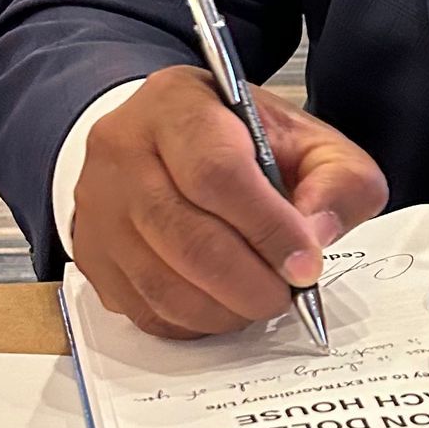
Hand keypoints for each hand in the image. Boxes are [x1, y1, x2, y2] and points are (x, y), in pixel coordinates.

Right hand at [72, 65, 386, 337]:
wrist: (168, 141)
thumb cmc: (238, 141)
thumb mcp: (306, 139)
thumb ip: (337, 180)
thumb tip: (315, 238)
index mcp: (178, 105)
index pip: (217, 172)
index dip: (267, 228)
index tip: (305, 263)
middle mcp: (123, 150)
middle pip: (186, 237)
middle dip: (250, 281)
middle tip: (287, 293)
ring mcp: (98, 206)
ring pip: (162, 283)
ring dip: (225, 309)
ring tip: (260, 299)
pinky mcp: (91, 255)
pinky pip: (145, 309)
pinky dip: (194, 322)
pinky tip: (223, 304)